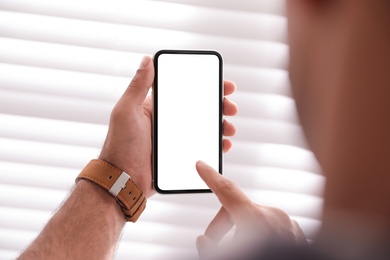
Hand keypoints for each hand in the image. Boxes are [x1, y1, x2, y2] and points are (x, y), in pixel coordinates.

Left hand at [99, 56, 237, 197]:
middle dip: (219, 106)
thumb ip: (138, 86)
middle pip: (200, 109)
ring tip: (230, 128)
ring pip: (204, 128)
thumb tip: (147, 59)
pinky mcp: (180, 156)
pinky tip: (223, 145)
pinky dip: (215, 145)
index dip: (205, 85)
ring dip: (220, 125)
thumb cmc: (120, 146)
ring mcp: (176, 139)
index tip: (222, 84)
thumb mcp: (126, 111)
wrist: (123, 180)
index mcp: (157, 108)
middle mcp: (168, 121)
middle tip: (231, 107)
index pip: (185, 91)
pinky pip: (202, 148)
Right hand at [195, 161, 306, 258]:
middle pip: (237, 209)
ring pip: (254, 218)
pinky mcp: (296, 233)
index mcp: (255, 218)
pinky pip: (271, 226)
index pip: (226, 190)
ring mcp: (288, 224)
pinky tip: (259, 250)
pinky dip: (259, 234)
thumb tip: (203, 239)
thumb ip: (209, 248)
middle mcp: (274, 215)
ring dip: (241, 232)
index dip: (210, 177)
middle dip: (221, 226)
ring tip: (240, 250)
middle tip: (211, 243)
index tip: (201, 165)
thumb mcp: (228, 258)